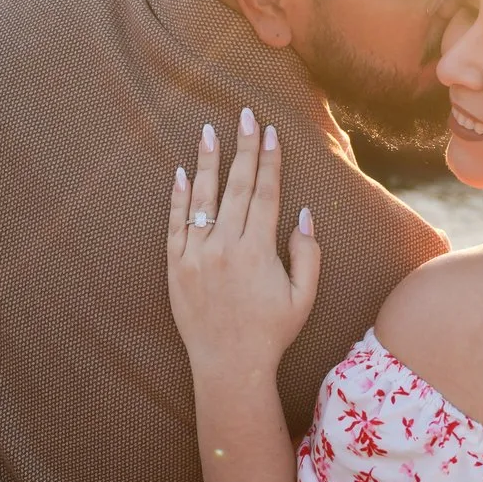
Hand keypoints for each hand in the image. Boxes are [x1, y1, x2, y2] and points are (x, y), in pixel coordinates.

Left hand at [167, 107, 320, 383]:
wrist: (229, 366)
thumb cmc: (272, 332)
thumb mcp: (304, 297)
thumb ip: (307, 254)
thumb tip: (302, 214)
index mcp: (258, 251)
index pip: (265, 193)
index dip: (269, 160)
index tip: (271, 132)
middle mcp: (225, 247)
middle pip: (236, 186)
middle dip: (243, 148)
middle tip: (245, 115)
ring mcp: (196, 256)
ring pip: (202, 198)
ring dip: (208, 162)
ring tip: (210, 131)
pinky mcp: (175, 268)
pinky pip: (176, 224)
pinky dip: (178, 197)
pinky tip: (182, 173)